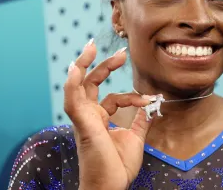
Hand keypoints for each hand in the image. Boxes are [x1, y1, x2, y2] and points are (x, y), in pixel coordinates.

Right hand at [64, 39, 151, 189]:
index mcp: (101, 119)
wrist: (110, 186)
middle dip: (104, 65)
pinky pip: (71, 99)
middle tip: (122, 52)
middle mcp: (90, 116)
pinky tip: (75, 68)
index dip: (132, 95)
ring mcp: (83, 118)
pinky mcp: (81, 122)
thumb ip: (140, 122)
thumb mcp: (135, 139)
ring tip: (91, 47)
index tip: (149, 99)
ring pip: (77, 85)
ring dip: (83, 65)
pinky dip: (72, 83)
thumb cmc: (117, 167)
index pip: (114, 97)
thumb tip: (150, 107)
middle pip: (91, 83)